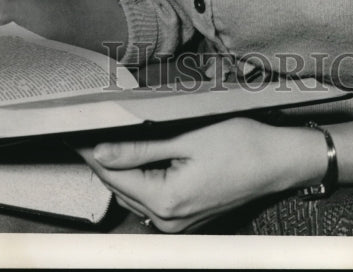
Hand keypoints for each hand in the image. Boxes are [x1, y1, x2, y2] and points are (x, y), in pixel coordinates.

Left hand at [80, 118, 325, 232]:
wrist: (278, 161)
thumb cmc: (241, 144)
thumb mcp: (187, 137)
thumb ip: (140, 147)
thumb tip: (101, 151)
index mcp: (165, 200)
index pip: (113, 176)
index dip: (90, 151)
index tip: (73, 132)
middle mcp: (168, 219)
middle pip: (121, 187)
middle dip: (103, 159)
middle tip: (86, 130)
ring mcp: (178, 222)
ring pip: (135, 194)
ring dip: (121, 169)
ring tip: (107, 139)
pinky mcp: (188, 216)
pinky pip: (153, 198)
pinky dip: (141, 178)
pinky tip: (138, 156)